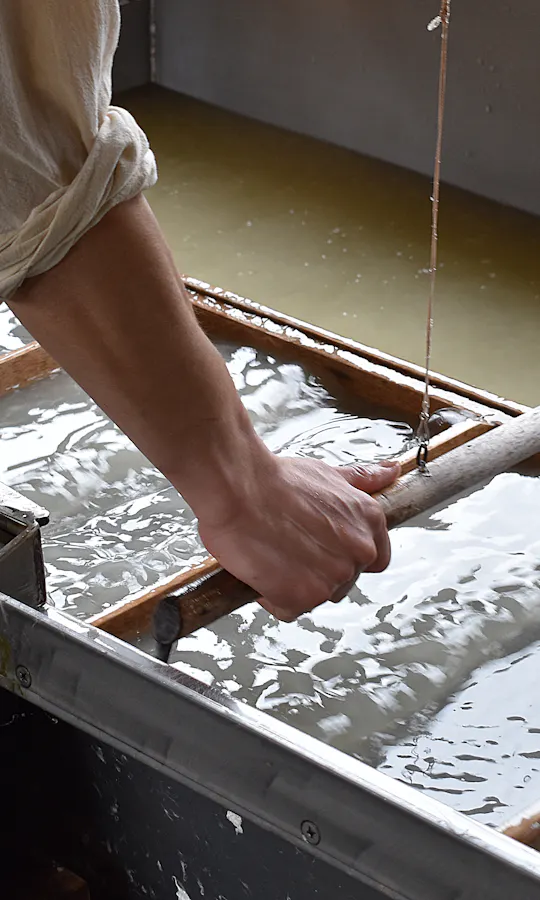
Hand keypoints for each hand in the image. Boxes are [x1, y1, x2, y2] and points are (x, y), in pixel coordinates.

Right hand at [198, 456, 399, 621]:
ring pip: (316, 596)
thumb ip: (362, 479)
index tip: (323, 550)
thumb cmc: (275, 480)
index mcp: (370, 522)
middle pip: (343, 580)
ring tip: (272, 552)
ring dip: (293, 583)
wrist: (238, 488)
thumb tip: (390, 472)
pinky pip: (289, 609)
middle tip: (288, 545)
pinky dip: (272, 596)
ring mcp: (333, 578)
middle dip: (316, 569)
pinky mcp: (303, 598)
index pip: (374, 559)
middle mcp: (359, 552)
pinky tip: (262, 568)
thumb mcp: (328, 474)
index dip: (345, 556)